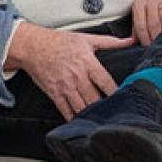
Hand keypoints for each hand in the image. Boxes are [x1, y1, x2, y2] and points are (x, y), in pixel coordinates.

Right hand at [6, 21, 134, 120]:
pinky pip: (66, 111)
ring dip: (91, 115)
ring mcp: (65, 87)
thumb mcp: (86, 38)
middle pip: (95, 98)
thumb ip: (110, 42)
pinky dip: (74, 119)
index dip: (116, 93)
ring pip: (82, 107)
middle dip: (105, 108)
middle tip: (115, 115)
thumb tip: (130, 41)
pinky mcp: (54, 94)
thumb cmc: (58, 42)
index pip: (106, 82)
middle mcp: (77, 76)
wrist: (32, 46)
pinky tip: (82, 123)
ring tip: (102, 122)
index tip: (125, 100)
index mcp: (87, 62)